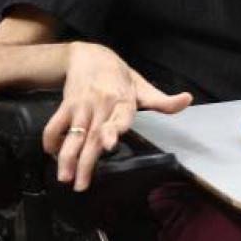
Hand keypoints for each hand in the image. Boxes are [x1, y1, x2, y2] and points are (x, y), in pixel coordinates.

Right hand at [43, 42, 191, 191]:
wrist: (90, 56)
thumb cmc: (121, 76)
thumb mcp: (143, 87)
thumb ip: (162, 101)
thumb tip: (188, 99)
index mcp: (124, 100)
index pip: (120, 116)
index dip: (114, 129)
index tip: (109, 144)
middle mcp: (102, 104)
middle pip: (93, 135)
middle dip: (86, 161)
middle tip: (82, 184)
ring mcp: (82, 106)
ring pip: (73, 135)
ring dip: (66, 158)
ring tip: (65, 178)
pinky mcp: (66, 105)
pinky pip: (55, 126)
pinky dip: (52, 141)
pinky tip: (54, 155)